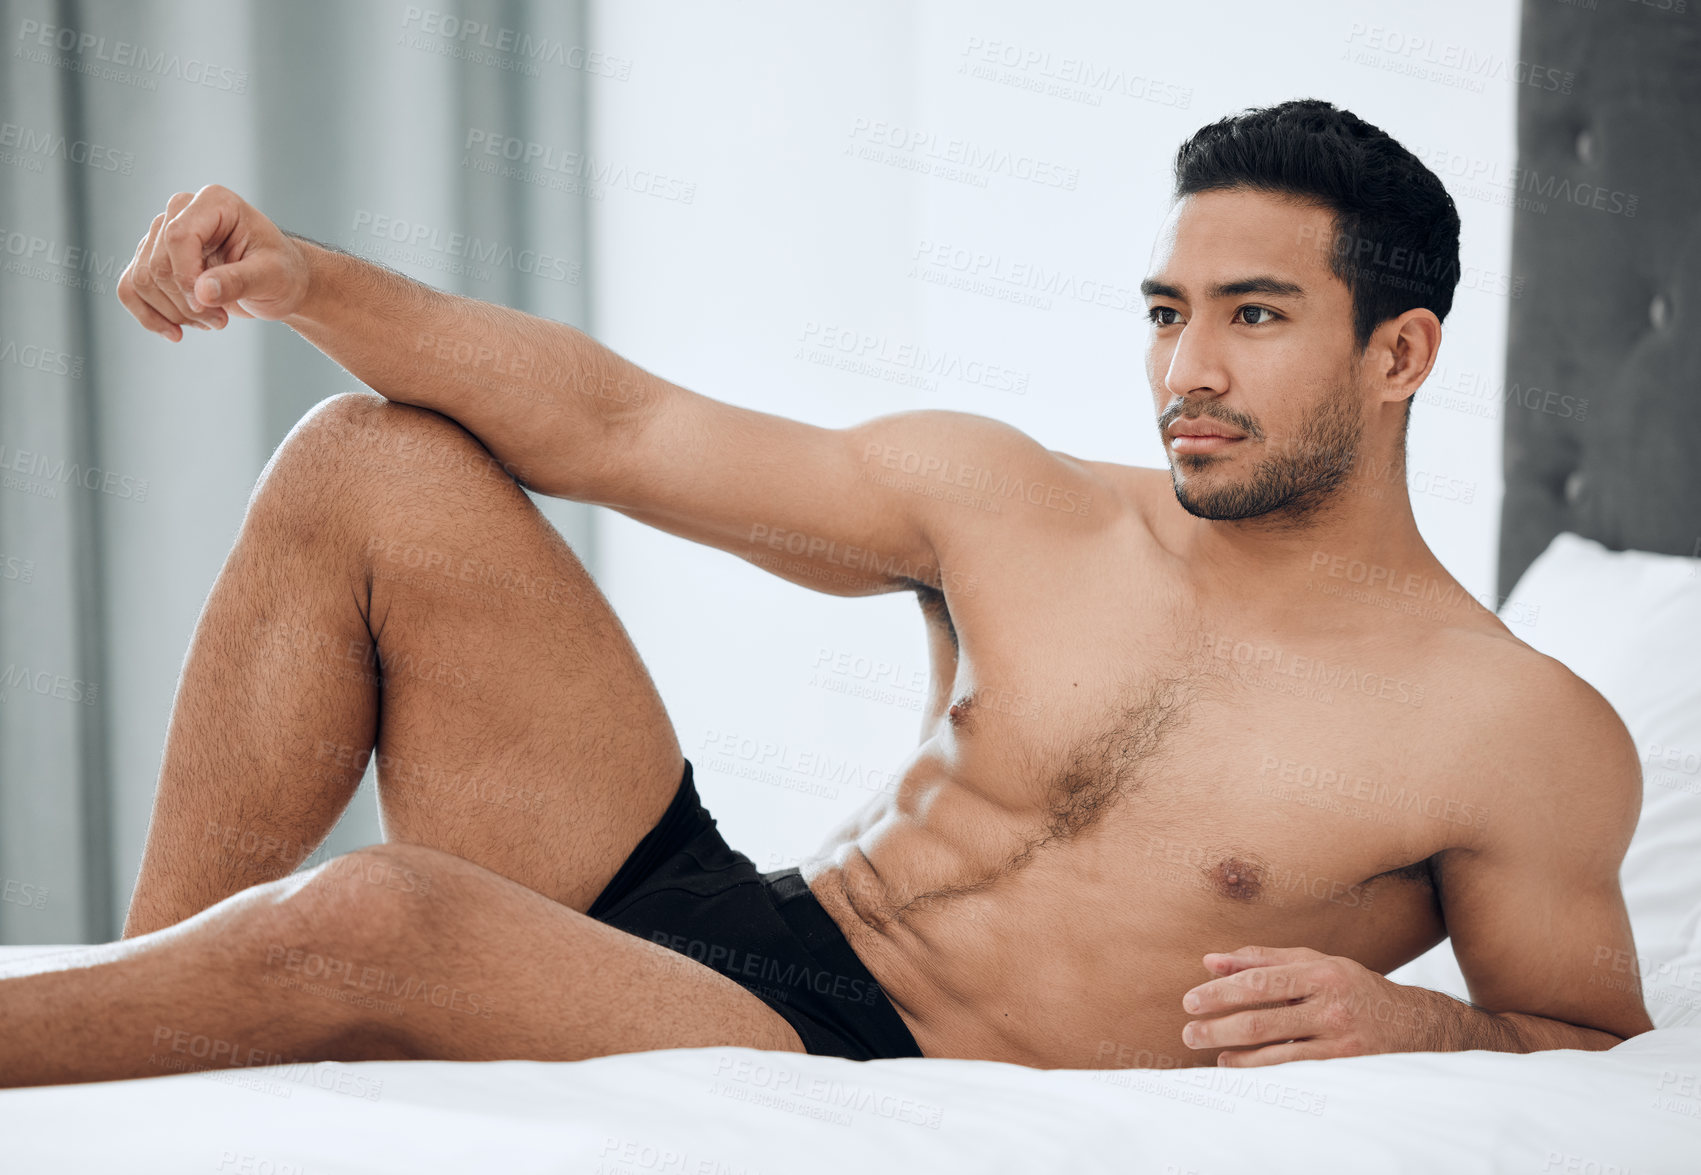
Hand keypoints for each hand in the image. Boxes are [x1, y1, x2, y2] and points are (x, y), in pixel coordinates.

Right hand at [117, 185, 310, 341]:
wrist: (277, 282)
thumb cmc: (281, 272)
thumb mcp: (272, 277)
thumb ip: (239, 281)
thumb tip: (202, 292)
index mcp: (213, 201)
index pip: (178, 236)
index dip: (186, 277)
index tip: (210, 306)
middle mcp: (181, 210)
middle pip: (157, 264)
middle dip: (187, 303)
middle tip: (221, 320)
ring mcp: (161, 234)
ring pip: (142, 280)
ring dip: (175, 313)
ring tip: (212, 321)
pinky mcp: (152, 259)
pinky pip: (130, 289)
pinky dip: (149, 316)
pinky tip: (175, 334)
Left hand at [1179, 945, 1429, 1066]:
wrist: (1415, 1025)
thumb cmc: (1352, 988)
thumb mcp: (1314, 963)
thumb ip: (1263, 960)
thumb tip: (1211, 961)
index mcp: (1321, 973)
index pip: (1260, 982)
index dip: (1221, 992)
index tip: (1190, 1001)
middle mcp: (1331, 1007)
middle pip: (1262, 1021)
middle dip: (1218, 1029)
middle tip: (1189, 1033)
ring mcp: (1340, 1042)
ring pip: (1275, 1055)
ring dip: (1236, 1058)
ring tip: (1212, 1054)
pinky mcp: (1344, 1069)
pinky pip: (1293, 1073)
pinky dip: (1261, 1072)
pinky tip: (1240, 1068)